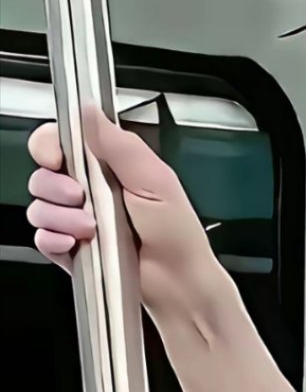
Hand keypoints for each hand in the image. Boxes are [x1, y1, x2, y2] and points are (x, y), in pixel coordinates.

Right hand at [26, 106, 223, 315]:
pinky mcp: (72, 248)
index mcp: (109, 167)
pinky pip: (43, 239)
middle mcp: (89, 191)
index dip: (49, 147)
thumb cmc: (177, 232)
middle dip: (56, 187)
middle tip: (82, 198)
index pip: (61, 143)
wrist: (179, 281)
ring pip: (39, 208)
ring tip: (92, 229)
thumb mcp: (155, 179)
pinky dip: (55, 240)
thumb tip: (90, 110)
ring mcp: (78, 221)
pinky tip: (78, 244)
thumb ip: (120, 145)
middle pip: (42, 175)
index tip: (56, 158)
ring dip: (62, 217)